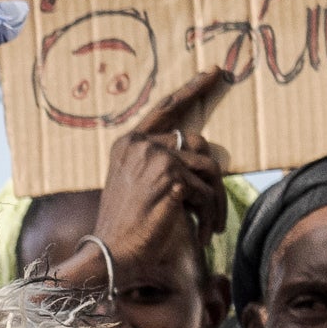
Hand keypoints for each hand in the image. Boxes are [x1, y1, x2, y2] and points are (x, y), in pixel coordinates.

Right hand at [88, 70, 235, 287]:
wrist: (111, 254)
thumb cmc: (126, 228)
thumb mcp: (140, 186)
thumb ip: (165, 164)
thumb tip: (206, 160)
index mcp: (128, 144)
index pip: (165, 109)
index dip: (192, 89)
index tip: (214, 73)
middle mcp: (141, 145)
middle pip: (199, 142)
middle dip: (212, 179)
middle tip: (215, 213)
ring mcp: (156, 158)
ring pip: (209, 168)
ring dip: (214, 202)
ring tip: (210, 228)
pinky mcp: (171, 177)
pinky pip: (207, 192)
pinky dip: (210, 216)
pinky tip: (203, 235)